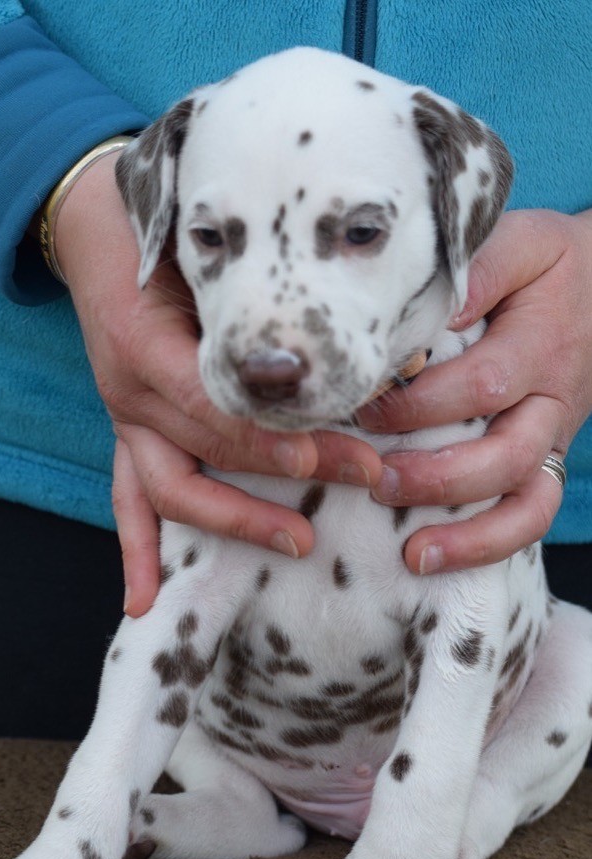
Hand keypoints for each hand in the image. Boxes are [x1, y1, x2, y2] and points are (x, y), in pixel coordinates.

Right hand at [53, 154, 381, 613]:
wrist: (93, 227)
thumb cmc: (163, 232)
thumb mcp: (205, 247)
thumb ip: (254, 290)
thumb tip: (342, 330)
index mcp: (149, 342)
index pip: (217, 405)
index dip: (275, 437)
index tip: (340, 452)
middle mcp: (131, 389)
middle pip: (211, 448)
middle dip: (287, 472)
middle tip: (364, 477)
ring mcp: (124, 417)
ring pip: (171, 488)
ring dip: (233, 522)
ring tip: (297, 544)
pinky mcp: (125, 432)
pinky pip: (126, 499)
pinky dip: (137, 550)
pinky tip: (145, 601)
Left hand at [357, 208, 591, 574]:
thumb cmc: (544, 266)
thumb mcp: (516, 243)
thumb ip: (475, 271)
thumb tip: (425, 310)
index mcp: (537, 345)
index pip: (481, 383)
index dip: (420, 403)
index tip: (363, 406)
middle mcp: (549, 400)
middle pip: (505, 454)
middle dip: (437, 476)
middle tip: (374, 480)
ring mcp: (550, 438)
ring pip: (524, 499)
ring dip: (467, 531)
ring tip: (410, 551)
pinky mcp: (544, 462)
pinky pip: (530, 516)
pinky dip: (487, 546)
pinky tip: (431, 560)